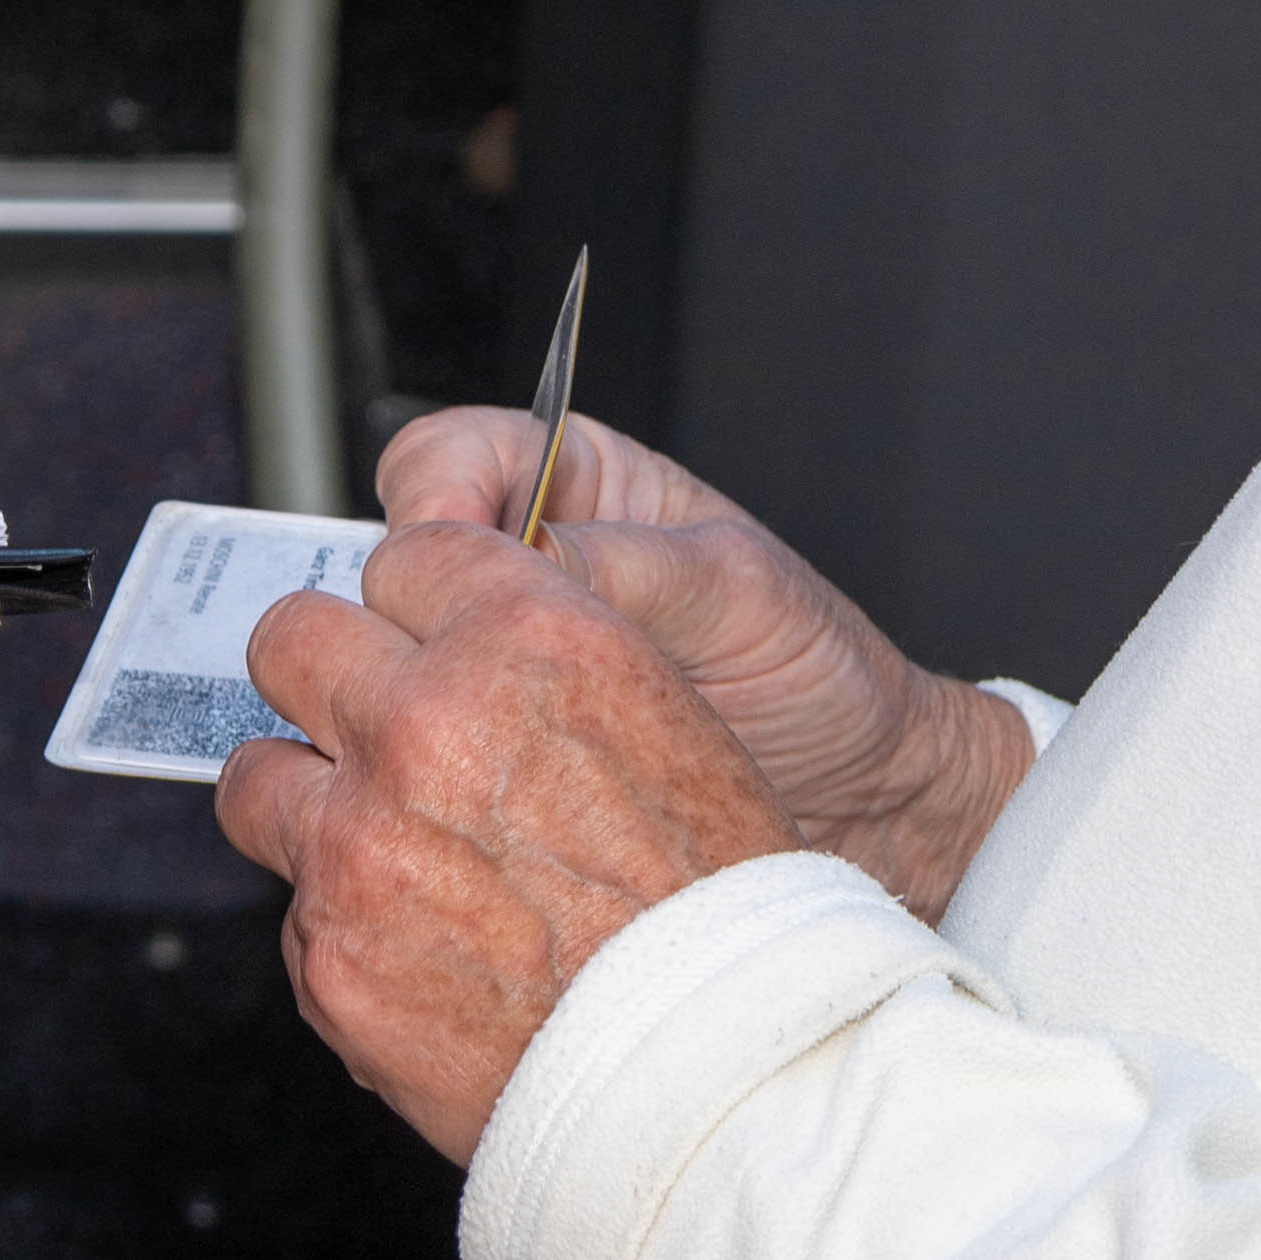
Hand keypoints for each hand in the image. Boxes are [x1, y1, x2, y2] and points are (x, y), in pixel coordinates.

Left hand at [217, 524, 801, 1160]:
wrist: (724, 1080)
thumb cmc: (727, 914)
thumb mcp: (676, 726)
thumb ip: (546, 666)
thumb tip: (471, 650)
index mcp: (529, 640)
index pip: (405, 554)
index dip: (414, 605)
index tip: (421, 639)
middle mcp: (427, 720)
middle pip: (292, 636)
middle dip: (324, 677)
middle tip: (365, 728)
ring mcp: (358, 839)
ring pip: (256, 775)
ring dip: (307, 805)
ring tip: (380, 854)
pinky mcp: (327, 951)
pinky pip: (296, 914)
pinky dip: (346, 933)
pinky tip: (426, 962)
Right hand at [375, 406, 1031, 916]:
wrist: (866, 800)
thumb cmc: (818, 672)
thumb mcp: (738, 594)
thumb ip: (631, 564)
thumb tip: (527, 558)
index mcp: (573, 488)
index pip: (447, 459)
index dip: (434, 502)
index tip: (453, 562)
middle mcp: (520, 567)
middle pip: (394, 557)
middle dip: (410, 609)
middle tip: (463, 663)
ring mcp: (502, 663)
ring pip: (398, 657)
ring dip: (421, 694)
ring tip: (485, 736)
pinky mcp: (497, 750)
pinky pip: (430, 742)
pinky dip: (439, 762)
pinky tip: (487, 788)